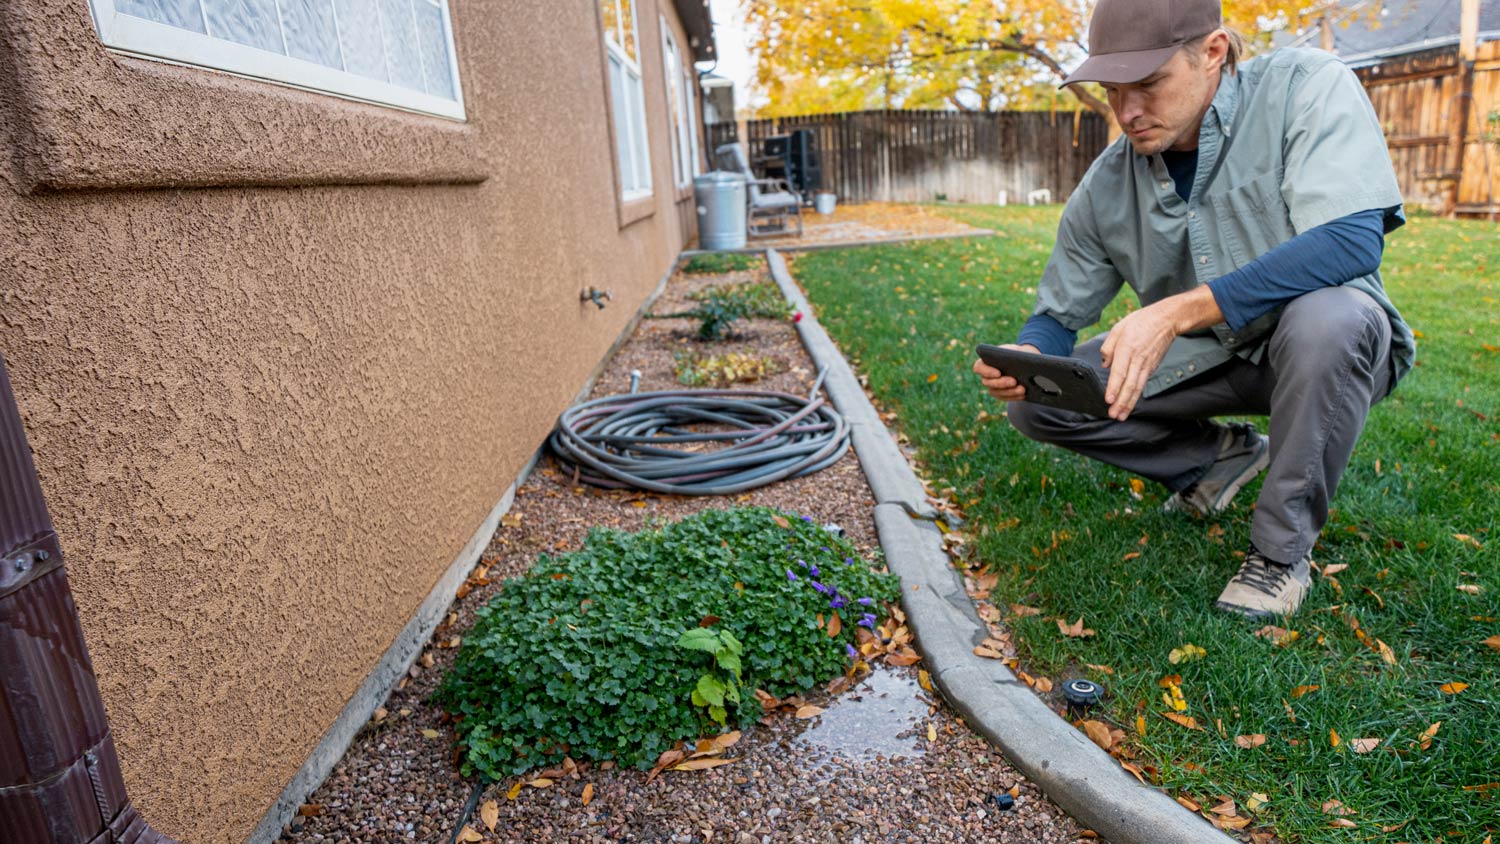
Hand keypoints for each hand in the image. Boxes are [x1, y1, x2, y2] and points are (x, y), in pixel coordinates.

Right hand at [973, 344, 1039, 401]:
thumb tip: (1016, 361)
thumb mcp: (1014, 350)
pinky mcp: (1000, 394)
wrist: (1024, 363)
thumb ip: (1011, 355)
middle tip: (1014, 381)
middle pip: (988, 382)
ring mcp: (992, 387)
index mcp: (984, 362)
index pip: (978, 368)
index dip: (987, 371)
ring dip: (1009, 391)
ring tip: (1022, 389)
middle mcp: (985, 376)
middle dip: (1001, 382)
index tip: (998, 373)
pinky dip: (1014, 396)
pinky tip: (1023, 395)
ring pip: (996, 392)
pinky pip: (1005, 398)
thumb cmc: (1016, 353)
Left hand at [1099, 303, 1178, 420]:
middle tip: (1113, 415)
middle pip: (1129, 385)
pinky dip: (1136, 396)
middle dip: (1121, 403)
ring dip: (1129, 404)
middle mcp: (1138, 359)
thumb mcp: (1118, 328)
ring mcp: (1147, 365)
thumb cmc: (1140, 322)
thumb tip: (1105, 365)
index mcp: (1127, 349)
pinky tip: (1129, 404)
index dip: (1114, 388)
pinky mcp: (1152, 367)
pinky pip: (1142, 384)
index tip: (1108, 400)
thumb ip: (1108, 347)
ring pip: (1137, 388)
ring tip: (1121, 415)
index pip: (1119, 373)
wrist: (1166, 320)